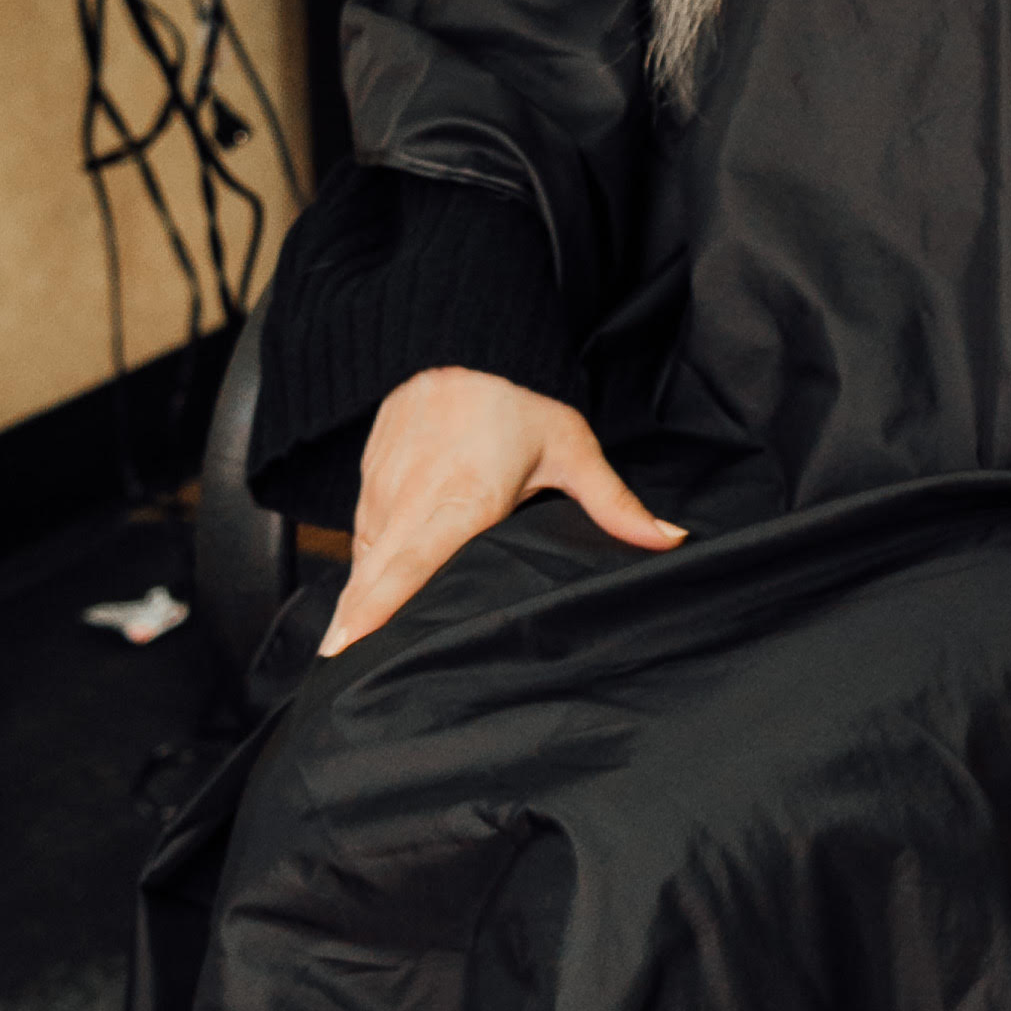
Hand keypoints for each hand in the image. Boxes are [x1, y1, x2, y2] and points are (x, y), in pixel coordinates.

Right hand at [321, 366, 682, 655]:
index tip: (348, 642)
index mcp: (466, 496)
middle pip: (378, 570)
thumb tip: (669, 540)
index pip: (416, 560)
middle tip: (341, 666)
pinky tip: (365, 600)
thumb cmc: (517, 404)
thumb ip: (613, 503)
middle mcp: (415, 495)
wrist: (458, 344)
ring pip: (366, 556)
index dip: (380, 603)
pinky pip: (361, 535)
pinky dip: (363, 567)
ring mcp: (384, 487)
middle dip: (356, 620)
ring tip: (351, 646)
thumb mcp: (572, 446)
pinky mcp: (367, 481)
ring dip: (359, 599)